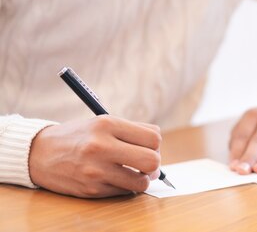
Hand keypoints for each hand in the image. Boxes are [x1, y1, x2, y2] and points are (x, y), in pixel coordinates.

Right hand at [29, 116, 161, 197]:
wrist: (40, 153)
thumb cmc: (79, 136)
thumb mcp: (103, 122)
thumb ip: (132, 131)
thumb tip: (158, 147)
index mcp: (107, 124)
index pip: (153, 138)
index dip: (156, 145)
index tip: (149, 147)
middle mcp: (101, 146)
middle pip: (152, 161)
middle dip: (154, 164)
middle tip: (145, 164)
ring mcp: (96, 170)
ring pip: (141, 182)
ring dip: (141, 179)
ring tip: (132, 173)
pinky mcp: (91, 189)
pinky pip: (123, 192)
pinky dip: (124, 187)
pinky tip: (114, 178)